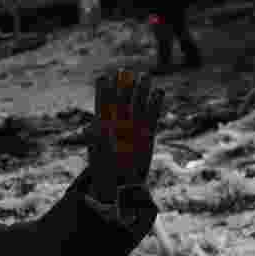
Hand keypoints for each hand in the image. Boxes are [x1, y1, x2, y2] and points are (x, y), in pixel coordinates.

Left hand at [89, 69, 164, 200]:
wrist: (119, 184)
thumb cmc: (105, 171)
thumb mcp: (98, 155)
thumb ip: (98, 139)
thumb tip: (95, 125)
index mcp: (104, 128)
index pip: (102, 106)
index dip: (103, 92)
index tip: (103, 77)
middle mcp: (119, 126)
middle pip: (121, 102)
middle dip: (123, 87)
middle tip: (125, 71)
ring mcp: (133, 129)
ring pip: (138, 106)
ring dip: (141, 92)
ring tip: (145, 76)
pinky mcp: (147, 135)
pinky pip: (152, 117)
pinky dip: (155, 105)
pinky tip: (159, 92)